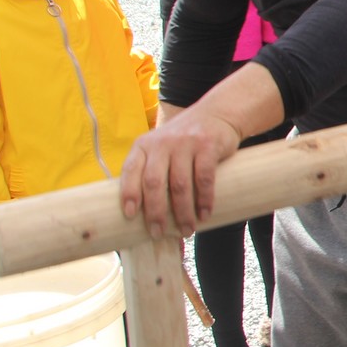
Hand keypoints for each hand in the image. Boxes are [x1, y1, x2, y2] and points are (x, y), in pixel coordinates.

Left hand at [117, 108, 242, 237]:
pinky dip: (205, 199)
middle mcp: (162, 143)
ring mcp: (185, 143)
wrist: (217, 113)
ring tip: (187, 230)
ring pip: (180, 185)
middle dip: (156, 212)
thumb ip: (151, 169)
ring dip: (183, 212)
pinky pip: (204, 178)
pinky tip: (205, 213)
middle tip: (158, 232)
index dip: (129, 193)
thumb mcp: (161, 147)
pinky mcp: (207, 146)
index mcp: (144, 145)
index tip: (130, 215)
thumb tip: (142, 212)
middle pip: (154, 182)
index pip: (130, 170)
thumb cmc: (184, 140)